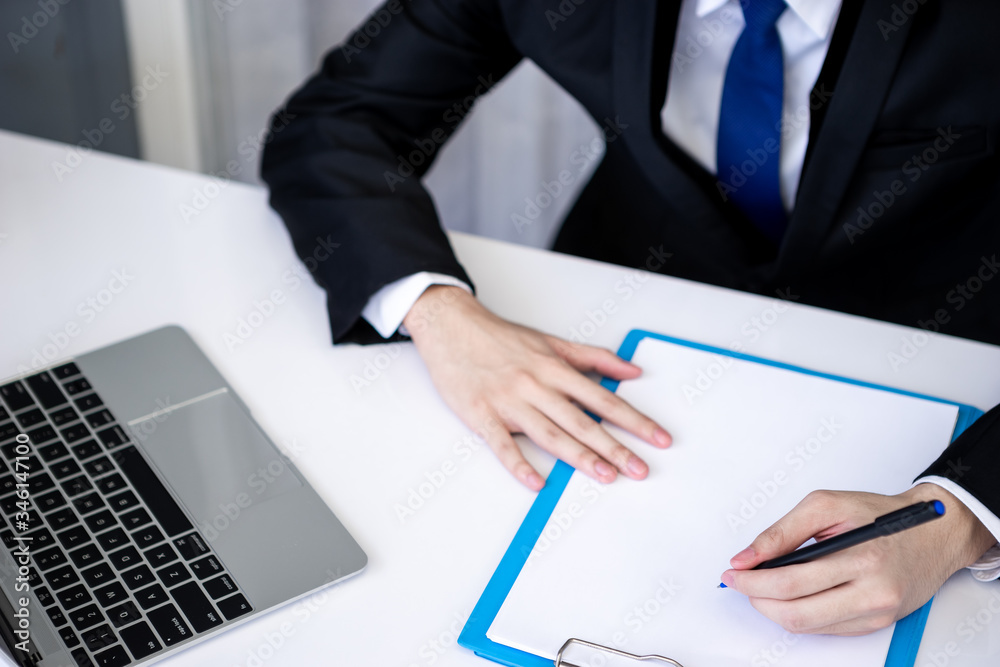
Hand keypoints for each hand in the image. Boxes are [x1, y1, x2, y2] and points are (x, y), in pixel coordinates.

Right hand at [403, 285, 671, 490]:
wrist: (451, 325)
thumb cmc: (499, 337)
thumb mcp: (550, 341)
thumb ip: (593, 357)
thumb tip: (631, 371)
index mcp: (554, 368)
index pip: (603, 398)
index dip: (633, 419)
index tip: (657, 437)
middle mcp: (536, 385)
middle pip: (582, 421)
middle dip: (614, 446)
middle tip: (639, 468)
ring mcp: (508, 401)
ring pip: (549, 433)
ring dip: (579, 457)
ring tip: (606, 475)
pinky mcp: (481, 414)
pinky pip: (502, 444)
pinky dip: (518, 464)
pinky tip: (535, 482)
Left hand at [720, 485, 994, 634]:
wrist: (933, 533)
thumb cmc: (880, 514)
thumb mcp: (827, 505)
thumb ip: (783, 531)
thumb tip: (747, 557)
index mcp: (862, 557)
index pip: (791, 581)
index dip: (753, 581)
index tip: (733, 572)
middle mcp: (873, 592)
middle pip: (796, 612)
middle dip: (757, 599)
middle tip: (741, 583)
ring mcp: (877, 613)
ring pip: (808, 626)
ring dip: (774, 610)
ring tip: (761, 588)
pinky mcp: (877, 623)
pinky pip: (825, 628)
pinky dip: (800, 613)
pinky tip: (791, 595)